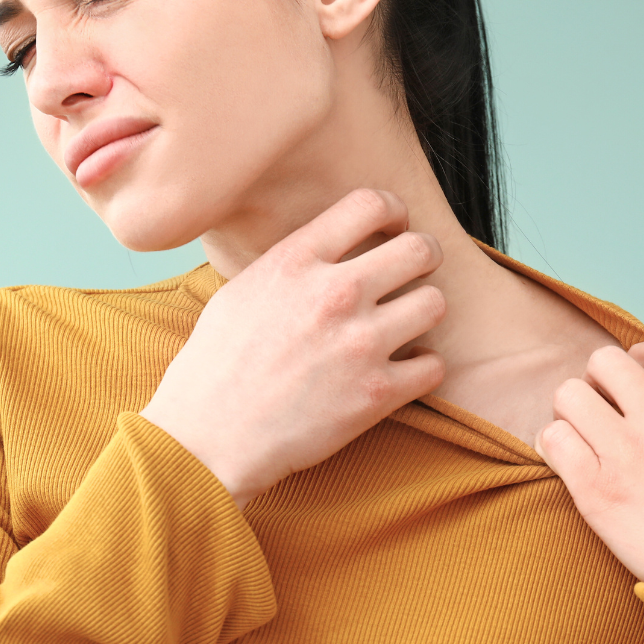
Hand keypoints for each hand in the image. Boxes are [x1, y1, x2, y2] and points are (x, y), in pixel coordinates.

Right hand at [140, 189, 446, 507]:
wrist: (208, 440)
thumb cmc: (215, 369)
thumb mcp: (240, 293)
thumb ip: (291, 266)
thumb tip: (326, 250)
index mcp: (296, 262)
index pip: (371, 203)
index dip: (393, 212)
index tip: (393, 229)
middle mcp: (334, 295)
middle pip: (419, 249)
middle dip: (423, 259)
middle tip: (414, 277)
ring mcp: (359, 344)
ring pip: (435, 304)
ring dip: (424, 314)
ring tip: (405, 328)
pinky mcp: (376, 394)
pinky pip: (433, 366)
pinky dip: (422, 370)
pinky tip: (401, 373)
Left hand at [534, 334, 643, 585]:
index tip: (641, 375)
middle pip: (604, 362)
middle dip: (599, 380)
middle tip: (602, 405)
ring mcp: (626, 451)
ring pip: (569, 395)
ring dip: (570, 411)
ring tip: (581, 433)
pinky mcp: (595, 489)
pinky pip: (552, 441)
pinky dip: (552, 445)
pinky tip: (567, 461)